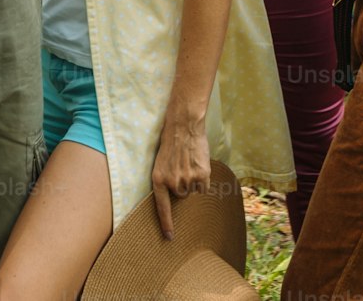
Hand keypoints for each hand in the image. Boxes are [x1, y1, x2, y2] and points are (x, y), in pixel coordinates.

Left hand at [151, 117, 210, 240]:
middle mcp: (173, 183)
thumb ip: (166, 179)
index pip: (162, 208)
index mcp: (158, 180)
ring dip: (193, 180)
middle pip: (181, 196)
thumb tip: (176, 195)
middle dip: (183, 185)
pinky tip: (198, 164)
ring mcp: (188, 180)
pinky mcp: (201, 175)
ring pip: (193, 190)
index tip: (170, 237)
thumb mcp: (161, 162)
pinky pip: (204, 186)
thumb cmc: (171, 141)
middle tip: (182, 167)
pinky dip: (203, 178)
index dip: (166, 224)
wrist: (184, 125)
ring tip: (189, 162)